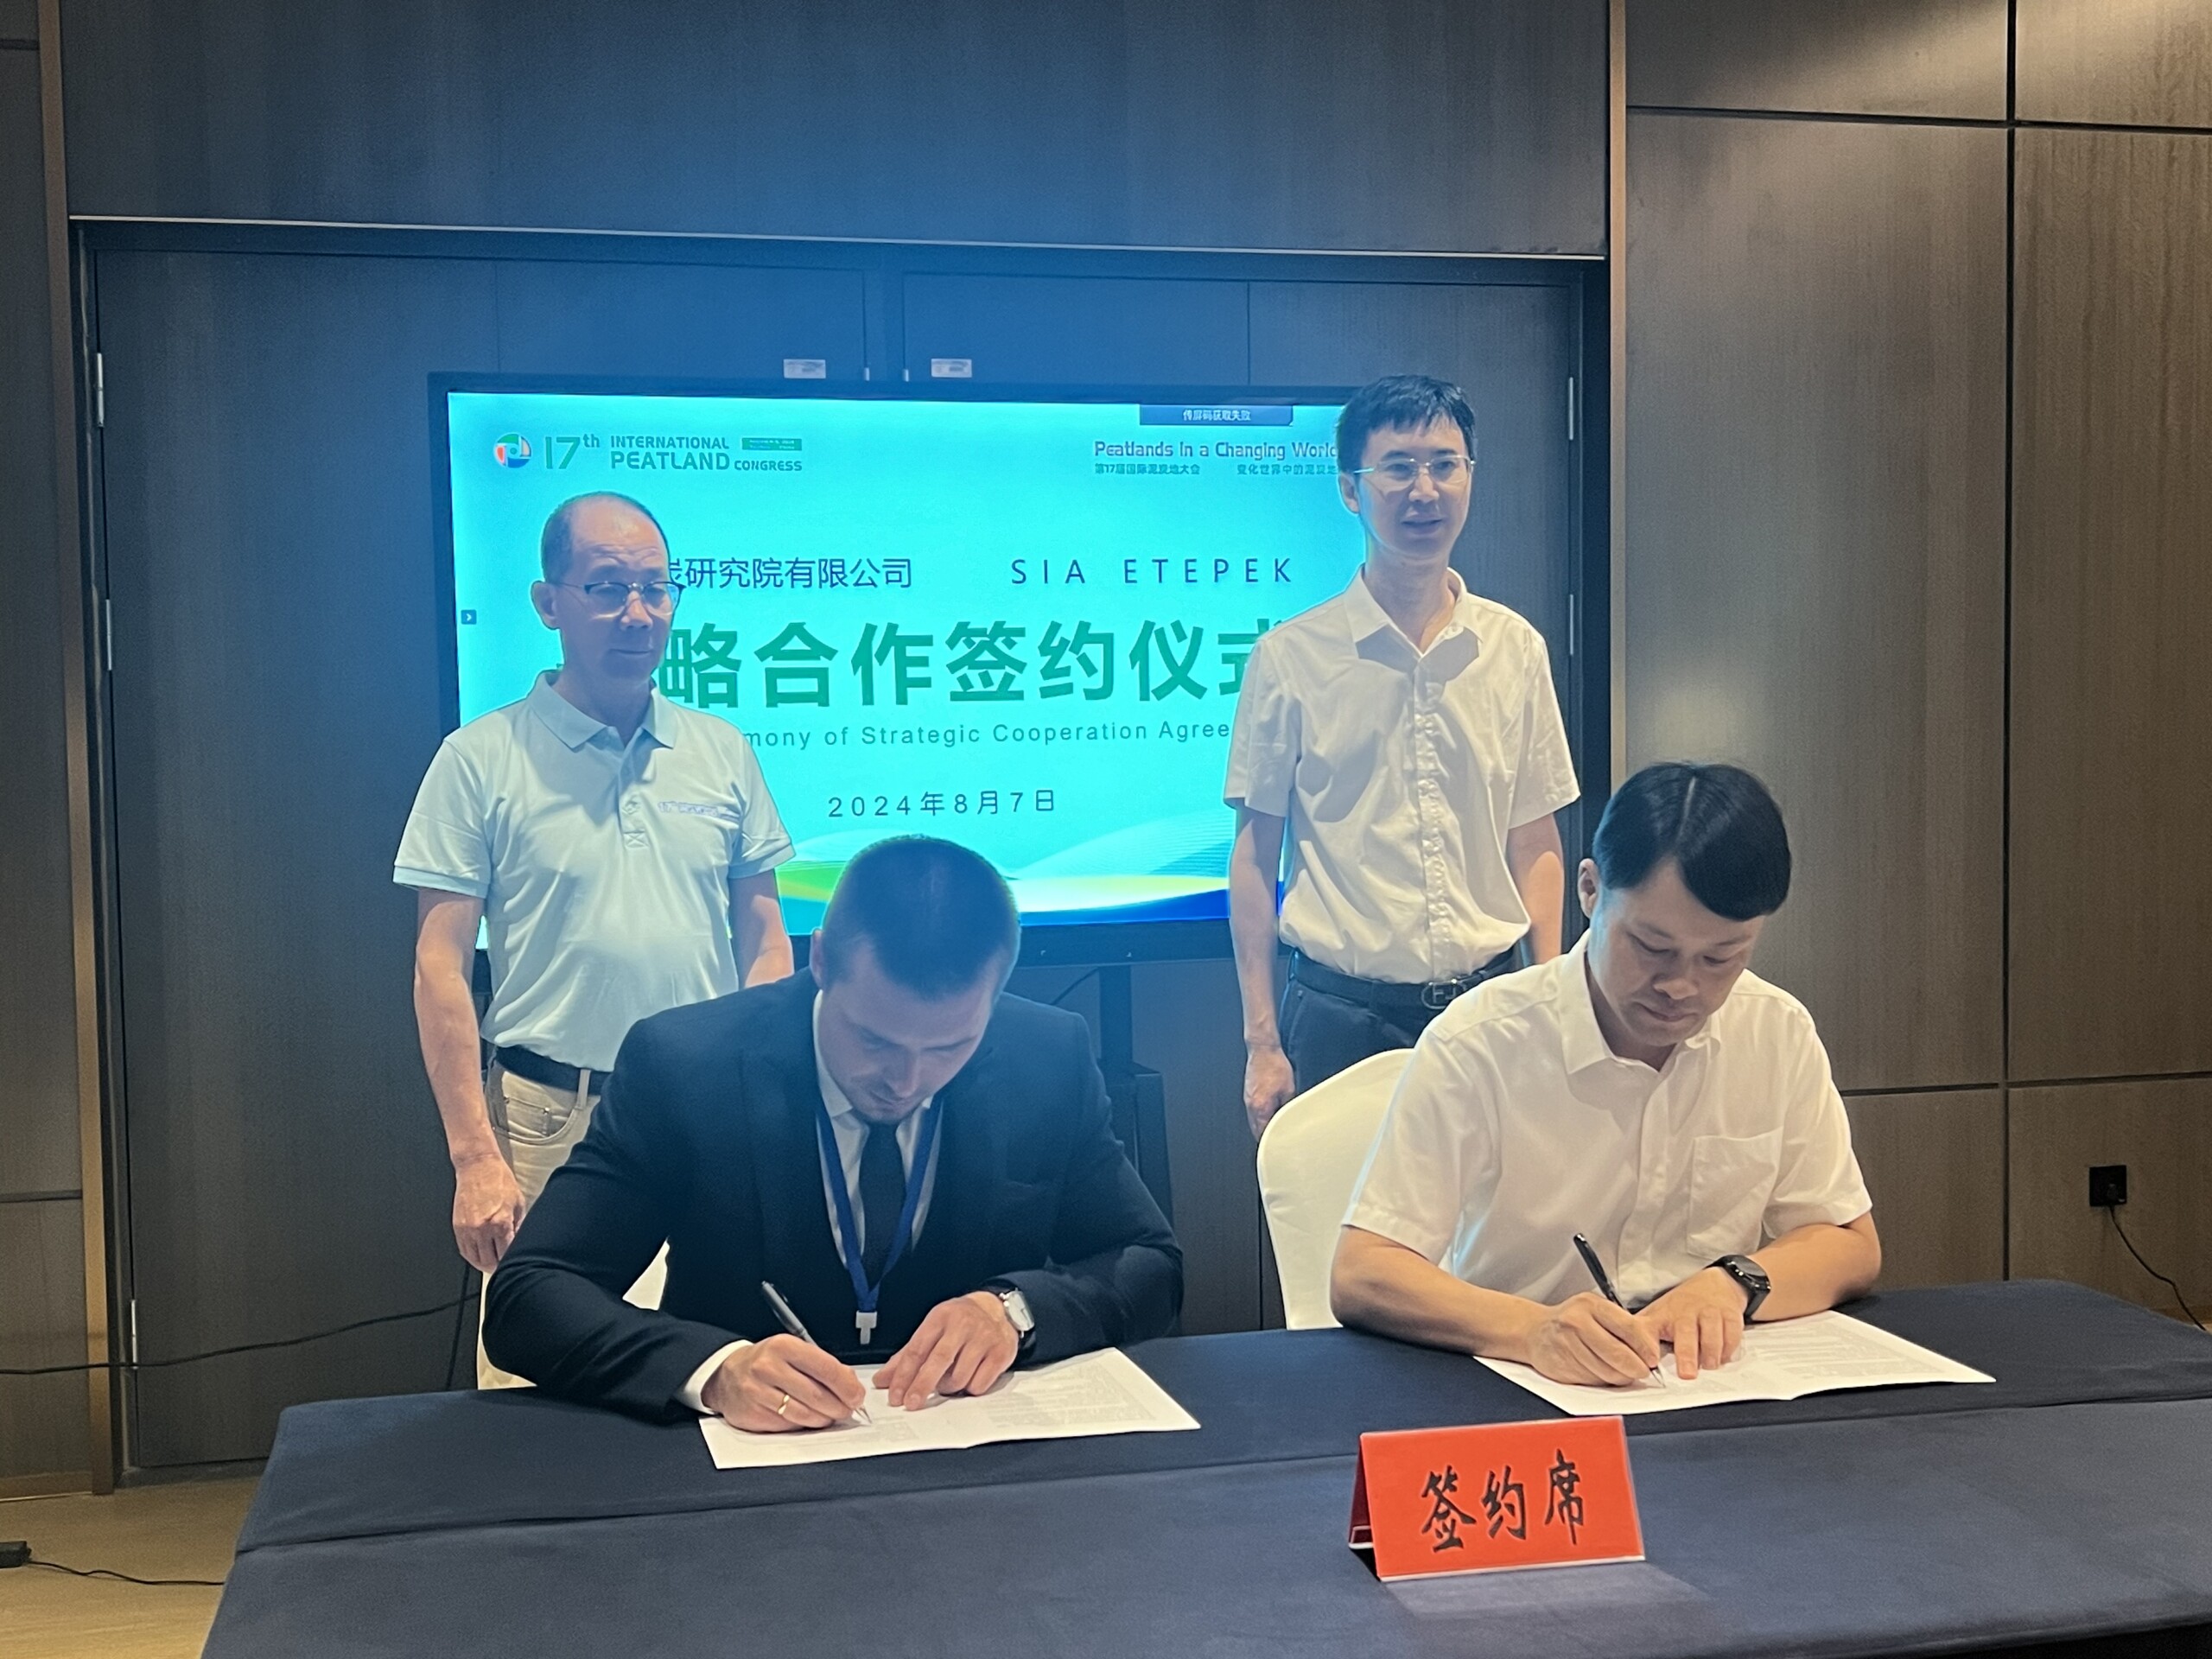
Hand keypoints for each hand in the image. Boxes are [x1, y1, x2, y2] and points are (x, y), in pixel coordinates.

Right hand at [451, 1153, 524, 1273]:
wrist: (477, 1166)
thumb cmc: (499, 1181)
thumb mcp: (518, 1202)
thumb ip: (520, 1226)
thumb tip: (521, 1243)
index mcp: (500, 1222)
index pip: (506, 1254)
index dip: (512, 1260)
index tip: (516, 1261)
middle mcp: (482, 1229)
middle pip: (490, 1261)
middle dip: (499, 1265)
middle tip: (505, 1264)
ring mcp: (468, 1229)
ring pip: (475, 1260)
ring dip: (485, 1264)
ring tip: (493, 1263)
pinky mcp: (458, 1227)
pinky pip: (464, 1251)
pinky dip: (472, 1257)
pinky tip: (480, 1256)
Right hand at [700, 1335, 866, 1432]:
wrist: (728, 1375)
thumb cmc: (766, 1362)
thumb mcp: (793, 1351)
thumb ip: (821, 1365)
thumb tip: (850, 1384)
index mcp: (784, 1346)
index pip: (825, 1367)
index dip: (847, 1386)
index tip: (856, 1395)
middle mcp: (769, 1367)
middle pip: (817, 1395)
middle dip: (839, 1406)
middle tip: (848, 1409)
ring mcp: (759, 1392)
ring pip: (804, 1414)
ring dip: (824, 1419)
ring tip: (830, 1415)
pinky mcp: (753, 1414)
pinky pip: (788, 1425)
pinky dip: (804, 1426)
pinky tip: (808, 1419)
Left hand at [876, 1291, 1020, 1408]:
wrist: (996, 1309)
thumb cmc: (958, 1322)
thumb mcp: (931, 1330)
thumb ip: (906, 1356)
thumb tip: (883, 1380)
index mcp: (940, 1317)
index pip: (917, 1349)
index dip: (903, 1375)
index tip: (895, 1395)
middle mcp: (963, 1325)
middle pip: (938, 1361)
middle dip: (922, 1386)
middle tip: (911, 1403)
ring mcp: (984, 1338)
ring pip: (959, 1377)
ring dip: (949, 1388)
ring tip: (948, 1381)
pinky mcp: (1001, 1352)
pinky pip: (980, 1384)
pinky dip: (970, 1388)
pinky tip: (969, 1377)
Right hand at [1244, 1042, 1296, 1139]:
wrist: (1263, 1050)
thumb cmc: (1274, 1066)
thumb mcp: (1289, 1090)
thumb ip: (1288, 1108)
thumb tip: (1289, 1119)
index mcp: (1260, 1108)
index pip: (1262, 1134)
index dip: (1269, 1144)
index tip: (1275, 1149)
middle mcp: (1251, 1105)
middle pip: (1256, 1130)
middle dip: (1265, 1138)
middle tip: (1275, 1143)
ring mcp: (1247, 1099)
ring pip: (1253, 1121)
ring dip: (1262, 1126)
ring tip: (1272, 1130)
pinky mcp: (1248, 1093)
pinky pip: (1252, 1111)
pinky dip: (1259, 1117)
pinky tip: (1268, 1113)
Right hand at [1523, 1292, 1664, 1386]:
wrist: (1534, 1331)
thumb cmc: (1571, 1320)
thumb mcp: (1595, 1310)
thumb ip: (1620, 1324)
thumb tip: (1649, 1347)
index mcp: (1590, 1305)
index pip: (1628, 1327)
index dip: (1645, 1346)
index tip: (1652, 1357)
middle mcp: (1577, 1322)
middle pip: (1618, 1353)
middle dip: (1636, 1367)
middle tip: (1643, 1371)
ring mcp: (1567, 1345)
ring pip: (1606, 1371)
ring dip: (1622, 1377)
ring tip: (1625, 1373)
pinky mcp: (1562, 1365)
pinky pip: (1592, 1380)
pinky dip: (1604, 1381)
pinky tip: (1604, 1373)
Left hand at [1635, 1268, 1747, 1379]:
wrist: (1716, 1285)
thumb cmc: (1683, 1307)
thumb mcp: (1658, 1315)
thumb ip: (1645, 1336)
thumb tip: (1627, 1358)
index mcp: (1664, 1315)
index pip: (1651, 1329)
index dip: (1648, 1345)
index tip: (1650, 1362)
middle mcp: (1687, 1312)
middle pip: (1686, 1334)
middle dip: (1687, 1355)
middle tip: (1687, 1375)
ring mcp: (1710, 1313)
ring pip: (1712, 1336)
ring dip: (1711, 1355)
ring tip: (1709, 1366)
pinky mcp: (1730, 1315)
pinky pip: (1732, 1335)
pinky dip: (1728, 1349)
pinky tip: (1723, 1357)